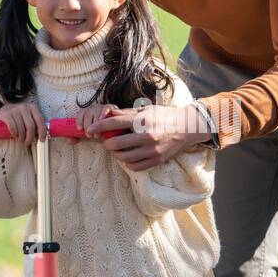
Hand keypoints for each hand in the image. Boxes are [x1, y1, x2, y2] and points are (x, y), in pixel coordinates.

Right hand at [0, 100, 46, 145]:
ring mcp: (15, 110)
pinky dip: (15, 134)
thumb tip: (41, 136)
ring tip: (21, 140)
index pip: (40, 120)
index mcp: (32, 108)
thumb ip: (35, 123)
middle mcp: (24, 107)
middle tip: (27, 142)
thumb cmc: (20, 115)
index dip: (42, 132)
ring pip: (21, 129)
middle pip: (31, 127)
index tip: (41, 140)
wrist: (5, 108)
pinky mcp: (7, 114)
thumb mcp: (29, 115)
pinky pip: (13, 128)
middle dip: (30, 137)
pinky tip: (15, 136)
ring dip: (22, 138)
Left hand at [74, 102, 121, 134]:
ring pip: (97, 112)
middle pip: (88, 113)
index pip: (81, 112)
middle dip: (88, 126)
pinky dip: (103, 114)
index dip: (79, 120)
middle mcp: (95, 108)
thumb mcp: (88, 135)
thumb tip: (70, 141)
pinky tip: (102, 121)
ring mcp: (103, 108)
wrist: (115, 131)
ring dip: (96, 124)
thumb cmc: (99, 132)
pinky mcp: (113, 108)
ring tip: (97, 135)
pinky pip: (107, 108)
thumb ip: (77, 137)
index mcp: (87, 112)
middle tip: (89, 136)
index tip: (79, 129)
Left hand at [86, 103, 211, 171]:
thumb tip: (109, 114)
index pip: (114, 123)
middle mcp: (147, 136)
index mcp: (143, 120)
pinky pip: (135, 166)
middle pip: (116, 144)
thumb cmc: (165, 116)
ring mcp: (152, 150)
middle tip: (106, 141)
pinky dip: (127, 163)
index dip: (99, 126)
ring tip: (116, 150)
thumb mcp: (146, 109)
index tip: (90, 130)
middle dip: (107, 143)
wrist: (187, 128)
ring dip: (116, 154)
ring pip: (124, 158)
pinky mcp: (156, 160)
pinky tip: (127, 157)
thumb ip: (127, 113)